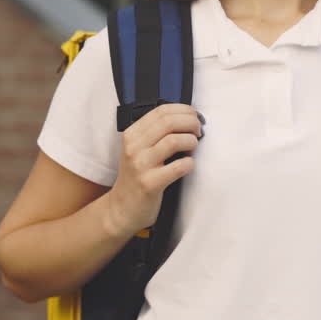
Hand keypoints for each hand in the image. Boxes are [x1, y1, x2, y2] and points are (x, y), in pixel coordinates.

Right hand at [106, 104, 202, 235]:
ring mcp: (140, 165)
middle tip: (198, 131)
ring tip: (193, 148)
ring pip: (174, 141)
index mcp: (132, 134)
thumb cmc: (136, 176)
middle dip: (191, 123)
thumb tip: (187, 118)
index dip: (184, 110)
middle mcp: (134, 147)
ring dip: (191, 142)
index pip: (162, 111)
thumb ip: (156, 133)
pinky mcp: (149, 184)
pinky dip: (189, 164)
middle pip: (169, 122)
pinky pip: (179, 167)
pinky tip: (188, 165)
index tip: (194, 117)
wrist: (121, 208)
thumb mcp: (138, 149)